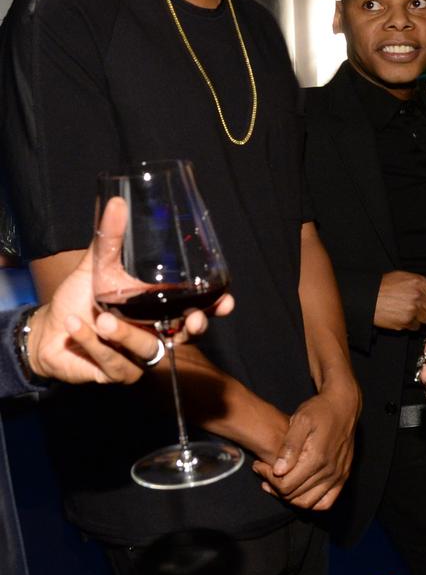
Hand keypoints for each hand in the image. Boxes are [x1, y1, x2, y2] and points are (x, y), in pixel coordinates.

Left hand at [26, 198, 233, 384]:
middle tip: (189, 320)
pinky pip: (112, 362)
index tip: (226, 301)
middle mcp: (154, 333)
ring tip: (102, 320)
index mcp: (159, 309)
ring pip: (147, 350)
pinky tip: (74, 326)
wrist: (48, 330)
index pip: (197, 309)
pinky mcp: (114, 373)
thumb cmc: (80, 298)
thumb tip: (115, 201)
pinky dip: (92, 343)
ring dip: (126, 335)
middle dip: (192, 329)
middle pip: (186, 336)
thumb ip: (110, 238)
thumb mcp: (97, 265)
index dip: (215, 308)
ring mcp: (137, 357)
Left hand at [252, 378, 359, 509]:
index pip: (285, 485)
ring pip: (308, 503)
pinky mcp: (343, 477)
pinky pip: (325, 503)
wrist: (343, 405)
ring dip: (289, 497)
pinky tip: (298, 492)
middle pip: (294, 496)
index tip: (259, 465)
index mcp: (317, 459)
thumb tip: (278, 470)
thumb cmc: (320, 410)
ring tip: (277, 483)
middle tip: (265, 472)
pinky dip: (310, 502)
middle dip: (274, 487)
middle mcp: (330, 472)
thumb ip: (289, 446)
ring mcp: (338, 476)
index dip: (268, 478)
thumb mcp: (300, 420)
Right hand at [374, 271, 425, 330]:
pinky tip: (403, 317)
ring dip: (421, 318)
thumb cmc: (384, 286)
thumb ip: (421, 284)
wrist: (368, 297)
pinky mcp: (406, 322)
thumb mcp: (404, 277)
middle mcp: (418, 296)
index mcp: (419, 282)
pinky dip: (412, 324)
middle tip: (422, 307)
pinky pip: (417, 327)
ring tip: (410, 312)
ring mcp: (413, 310)